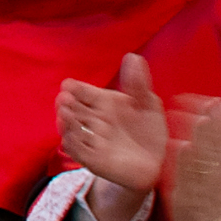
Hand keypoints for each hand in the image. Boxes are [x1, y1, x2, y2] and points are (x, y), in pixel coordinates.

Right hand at [52, 53, 172, 199]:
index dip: (74, 88)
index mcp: (102, 103)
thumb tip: (132, 56)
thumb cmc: (148, 130)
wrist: (156, 163)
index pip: (82, 92)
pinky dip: (73, 142)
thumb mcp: (147, 104)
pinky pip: (78, 151)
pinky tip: (73, 135)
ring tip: (65, 115)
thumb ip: (138, 83)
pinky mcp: (93, 159)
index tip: (68, 85)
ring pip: (71, 130)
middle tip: (64, 99)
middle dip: (66, 104)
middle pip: (72, 110)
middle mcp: (92, 120)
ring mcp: (91, 139)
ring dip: (66, 123)